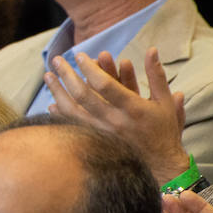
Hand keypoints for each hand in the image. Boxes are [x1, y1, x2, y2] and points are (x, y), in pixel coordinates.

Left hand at [44, 48, 188, 184]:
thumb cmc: (163, 129)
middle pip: (83, 95)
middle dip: (67, 74)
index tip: (79, 56)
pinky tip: (52, 103)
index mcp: (133, 108)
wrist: (159, 164)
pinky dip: (61, 113)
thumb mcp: (164, 101)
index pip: (105, 85)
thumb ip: (156, 74)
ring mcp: (102, 132)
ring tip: (47, 76)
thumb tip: (152, 49)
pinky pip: (72, 126)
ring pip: (72, 110)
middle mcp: (114, 121)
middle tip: (57, 60)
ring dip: (58, 91)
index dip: (90, 68)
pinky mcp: (95, 142)